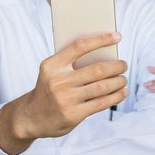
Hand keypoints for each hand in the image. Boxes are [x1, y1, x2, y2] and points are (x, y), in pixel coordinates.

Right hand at [0, 32, 127, 154]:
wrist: (30, 117)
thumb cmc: (48, 89)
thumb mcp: (52, 72)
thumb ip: (72, 63)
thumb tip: (105, 54)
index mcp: (52, 65)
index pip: (80, 46)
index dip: (101, 39)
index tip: (117, 37)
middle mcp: (58, 81)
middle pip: (96, 69)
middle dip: (116, 66)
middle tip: (124, 64)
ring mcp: (66, 99)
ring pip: (102, 87)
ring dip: (118, 81)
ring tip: (123, 79)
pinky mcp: (73, 115)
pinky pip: (101, 103)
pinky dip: (115, 97)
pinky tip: (121, 92)